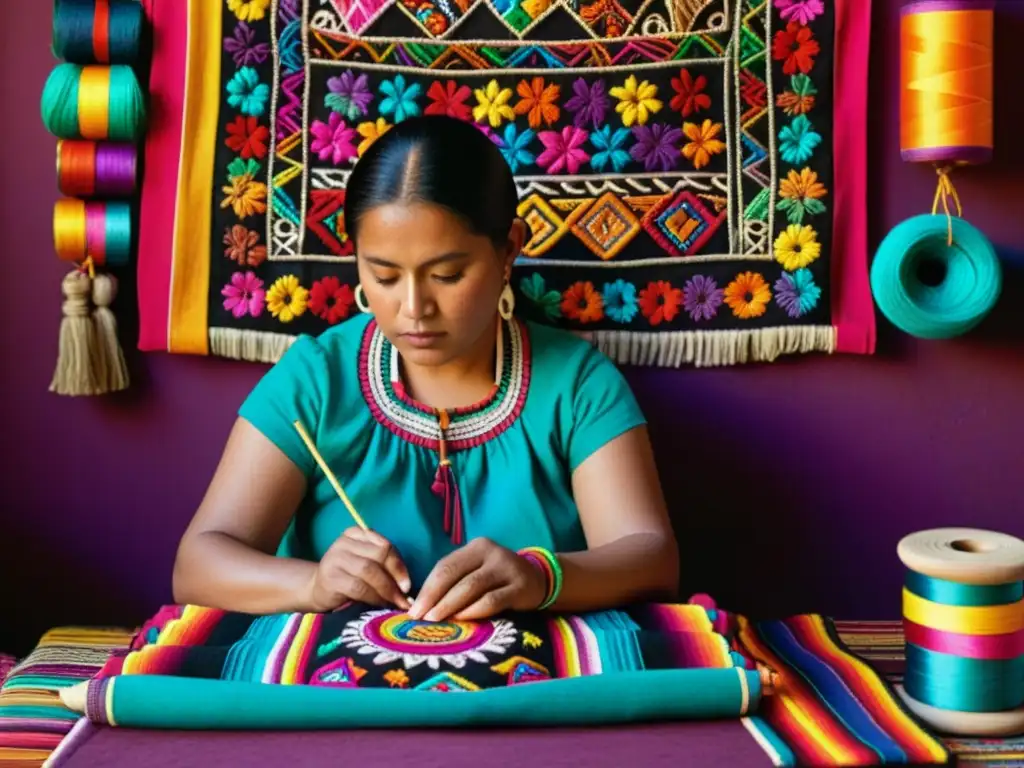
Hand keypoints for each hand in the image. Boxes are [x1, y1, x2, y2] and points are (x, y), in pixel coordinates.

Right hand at [305, 527, 411, 612]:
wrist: (316, 589)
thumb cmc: (348, 576)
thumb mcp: (365, 562)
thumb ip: (383, 564)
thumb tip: (407, 584)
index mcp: (356, 533)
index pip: (385, 545)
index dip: (399, 565)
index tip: (408, 585)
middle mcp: (344, 542)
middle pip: (379, 555)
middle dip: (395, 577)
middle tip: (403, 595)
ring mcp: (335, 559)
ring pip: (370, 571)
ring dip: (386, 589)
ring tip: (394, 602)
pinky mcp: (331, 578)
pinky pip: (359, 587)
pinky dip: (373, 597)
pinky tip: (379, 604)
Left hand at [407, 538, 547, 621]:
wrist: (539, 579)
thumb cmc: (498, 579)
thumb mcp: (477, 571)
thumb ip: (456, 581)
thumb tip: (423, 605)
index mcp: (476, 547)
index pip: (445, 566)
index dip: (427, 588)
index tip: (412, 609)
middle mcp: (490, 552)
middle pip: (454, 574)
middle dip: (433, 597)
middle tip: (419, 618)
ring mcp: (506, 568)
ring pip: (471, 587)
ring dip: (450, 605)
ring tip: (435, 620)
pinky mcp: (519, 587)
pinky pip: (492, 600)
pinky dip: (474, 610)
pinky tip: (462, 619)